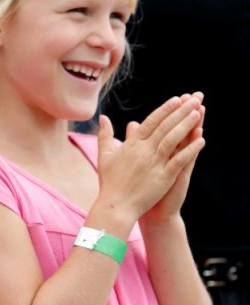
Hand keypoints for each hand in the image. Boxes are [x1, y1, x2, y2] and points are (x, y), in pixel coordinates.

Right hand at [96, 95, 204, 222]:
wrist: (116, 206)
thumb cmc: (110, 182)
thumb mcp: (105, 156)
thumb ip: (105, 135)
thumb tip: (103, 117)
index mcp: (131, 145)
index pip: (150, 122)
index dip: (164, 110)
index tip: (176, 99)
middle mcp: (143, 151)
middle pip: (164, 126)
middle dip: (179, 111)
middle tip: (193, 98)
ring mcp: (154, 164)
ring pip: (172, 140)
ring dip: (186, 125)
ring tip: (197, 112)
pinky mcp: (163, 177)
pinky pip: (179, 160)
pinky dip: (190, 149)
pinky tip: (201, 140)